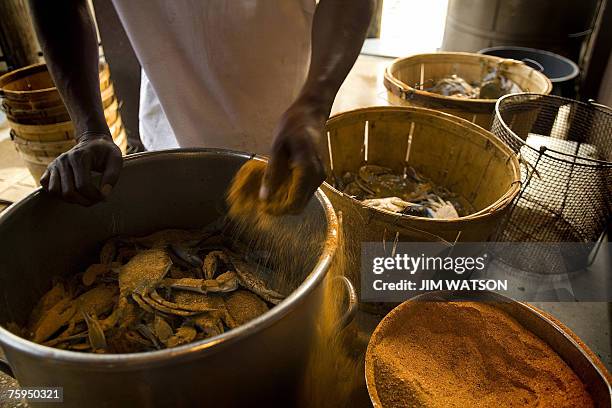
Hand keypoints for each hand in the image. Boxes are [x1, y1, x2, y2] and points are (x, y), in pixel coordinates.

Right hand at [40, 131, 122, 205]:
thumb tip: (104, 194)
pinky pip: (47, 188)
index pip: (83, 186)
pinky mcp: (49, 169)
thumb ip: (112, 176)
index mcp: (79, 157)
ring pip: (55, 192)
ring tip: (84, 196)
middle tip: (95, 199)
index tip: (104, 197)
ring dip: (71, 200)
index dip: (94, 196)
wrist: (93, 142)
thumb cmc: (106, 152)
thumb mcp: (116, 159)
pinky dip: (58, 195)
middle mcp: (63, 160)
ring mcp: (54, 164)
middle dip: (84, 201)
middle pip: (68, 192)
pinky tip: (73, 192)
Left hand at [260, 100, 327, 214]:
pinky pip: (305, 191)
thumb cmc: (293, 125)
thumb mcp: (277, 147)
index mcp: (307, 169)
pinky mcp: (319, 175)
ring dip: (287, 200)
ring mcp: (321, 176)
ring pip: (303, 200)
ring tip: (270, 193)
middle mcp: (318, 176)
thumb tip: (264, 197)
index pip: (295, 202)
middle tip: (264, 202)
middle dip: (282, 207)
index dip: (279, 209)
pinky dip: (292, 193)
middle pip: (300, 206)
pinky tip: (280, 185)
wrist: (311, 113)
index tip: (264, 207)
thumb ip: (272, 173)